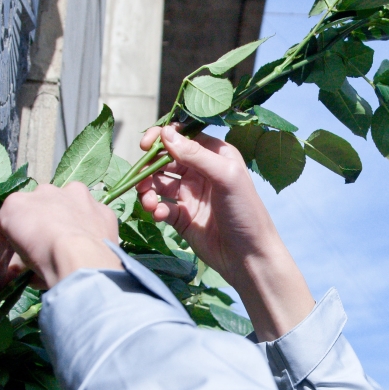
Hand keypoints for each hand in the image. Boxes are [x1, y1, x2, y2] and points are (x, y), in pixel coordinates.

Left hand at [0, 182, 121, 302]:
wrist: (85, 258)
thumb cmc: (96, 265)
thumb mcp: (89, 254)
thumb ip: (69, 253)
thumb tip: (42, 274)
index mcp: (86, 204)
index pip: (61, 223)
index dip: (49, 248)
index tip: (40, 273)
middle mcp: (63, 193)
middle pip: (37, 223)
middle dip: (25, 252)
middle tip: (17, 281)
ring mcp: (37, 197)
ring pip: (14, 230)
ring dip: (4, 261)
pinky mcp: (13, 208)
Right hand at [136, 125, 313, 340]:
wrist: (248, 256)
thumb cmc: (244, 211)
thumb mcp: (225, 176)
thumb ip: (195, 154)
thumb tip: (165, 132)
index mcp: (215, 155)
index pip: (184, 137)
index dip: (163, 137)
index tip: (147, 145)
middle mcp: (201, 172)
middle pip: (166, 159)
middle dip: (150, 166)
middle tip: (139, 177)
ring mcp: (191, 195)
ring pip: (159, 183)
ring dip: (148, 189)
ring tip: (148, 201)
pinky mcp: (182, 217)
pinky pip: (161, 207)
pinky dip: (156, 209)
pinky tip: (159, 214)